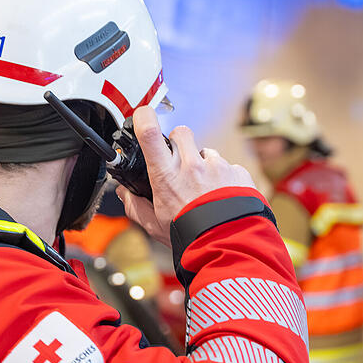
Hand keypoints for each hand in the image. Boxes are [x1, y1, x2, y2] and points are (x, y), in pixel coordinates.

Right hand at [117, 106, 254, 246]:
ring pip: (206, 152)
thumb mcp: (154, 225)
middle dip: (178, 142)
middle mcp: (192, 166)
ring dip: (203, 165)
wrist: (228, 247)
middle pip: (181, 133)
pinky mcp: (238, 173)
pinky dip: (225, 179)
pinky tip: (222, 198)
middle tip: (178, 162)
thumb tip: (124, 193)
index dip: (144, 118)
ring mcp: (217, 167)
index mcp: (166, 176)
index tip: (142, 115)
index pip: (149, 135)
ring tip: (204, 191)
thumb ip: (135, 206)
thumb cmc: (189, 237)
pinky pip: (228, 168)